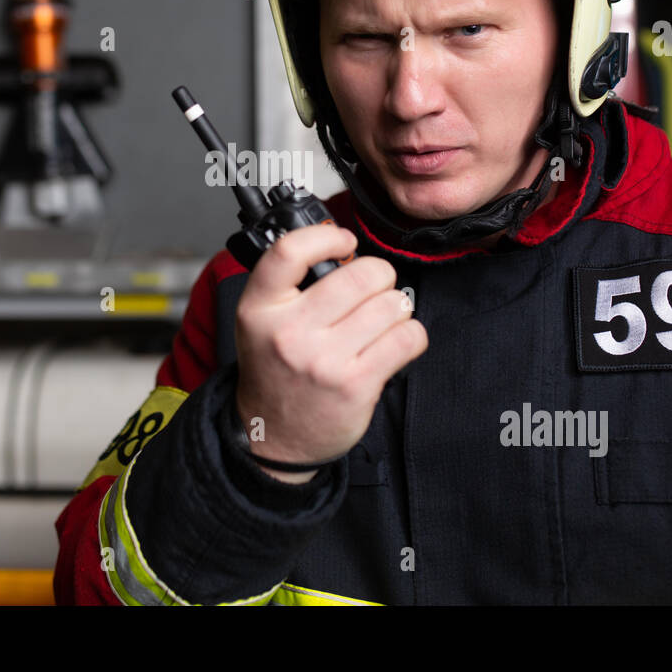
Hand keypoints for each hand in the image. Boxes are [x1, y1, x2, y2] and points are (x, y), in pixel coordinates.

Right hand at [233, 224, 427, 483]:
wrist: (272, 434)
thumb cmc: (275, 370)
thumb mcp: (262, 320)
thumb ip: (292, 283)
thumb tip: (346, 249)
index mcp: (260, 308)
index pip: (290, 252)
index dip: (326, 236)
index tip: (343, 241)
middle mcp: (289, 332)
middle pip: (360, 275)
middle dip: (378, 275)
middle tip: (374, 287)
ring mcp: (323, 360)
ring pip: (390, 304)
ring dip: (396, 307)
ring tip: (383, 319)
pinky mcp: (355, 385)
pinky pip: (406, 338)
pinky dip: (410, 334)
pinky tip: (395, 341)